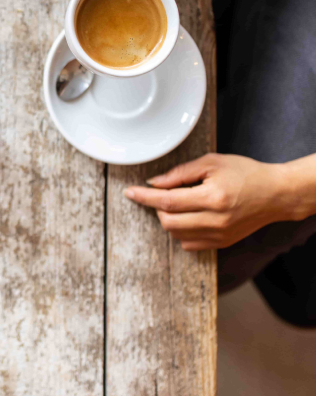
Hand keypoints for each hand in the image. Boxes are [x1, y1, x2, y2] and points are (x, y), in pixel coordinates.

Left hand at [123, 154, 290, 250]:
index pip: (167, 201)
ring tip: (181, 202)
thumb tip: (154, 183)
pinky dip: (181, 231)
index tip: (129, 192)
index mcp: (212, 198)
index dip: (144, 197)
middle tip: (165, 192)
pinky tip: (189, 216)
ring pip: (176, 234)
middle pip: (167, 221)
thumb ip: (180, 173)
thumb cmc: (245, 173)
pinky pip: (189, 243)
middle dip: (157, 207)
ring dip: (169, 218)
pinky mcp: (221, 243)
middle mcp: (215, 221)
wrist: (276, 194)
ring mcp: (219, 236)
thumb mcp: (212, 163)